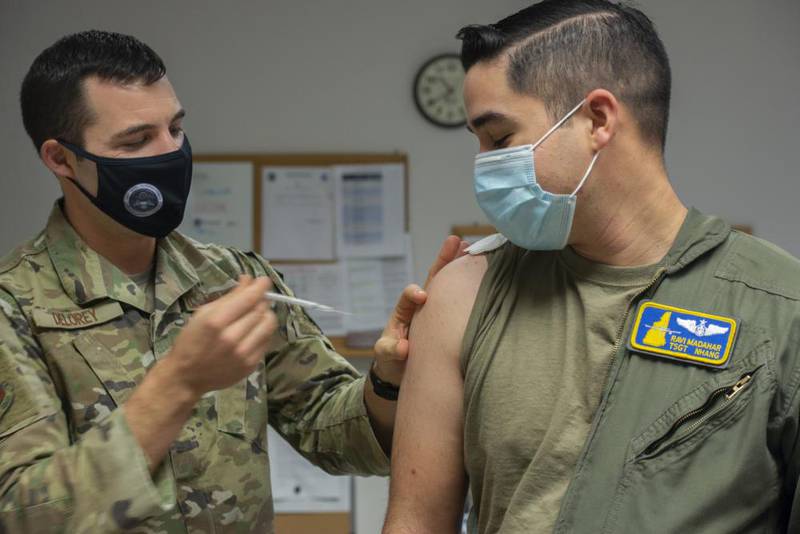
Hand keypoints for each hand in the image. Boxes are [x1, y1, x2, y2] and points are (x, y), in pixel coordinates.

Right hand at [163, 275, 277, 396]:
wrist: (187, 376)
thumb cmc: (191, 341)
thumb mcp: (203, 313)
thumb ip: (229, 297)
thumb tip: (249, 280)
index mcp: (217, 322)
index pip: (249, 298)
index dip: (261, 286)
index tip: (263, 280)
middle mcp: (233, 338)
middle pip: (261, 310)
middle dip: (262, 300)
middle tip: (256, 298)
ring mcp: (244, 354)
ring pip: (269, 325)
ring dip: (266, 315)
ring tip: (256, 315)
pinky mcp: (251, 365)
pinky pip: (267, 341)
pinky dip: (263, 332)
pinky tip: (252, 331)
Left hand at [372, 235, 468, 383]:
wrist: (401, 370)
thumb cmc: (391, 360)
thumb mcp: (385, 355)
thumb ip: (390, 350)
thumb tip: (404, 347)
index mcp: (403, 312)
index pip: (408, 296)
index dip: (415, 293)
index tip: (422, 296)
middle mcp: (421, 306)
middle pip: (432, 279)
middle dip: (443, 261)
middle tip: (456, 242)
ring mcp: (436, 310)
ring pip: (446, 284)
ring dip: (457, 265)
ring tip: (470, 247)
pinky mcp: (447, 317)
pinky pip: (457, 299)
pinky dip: (466, 285)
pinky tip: (481, 274)